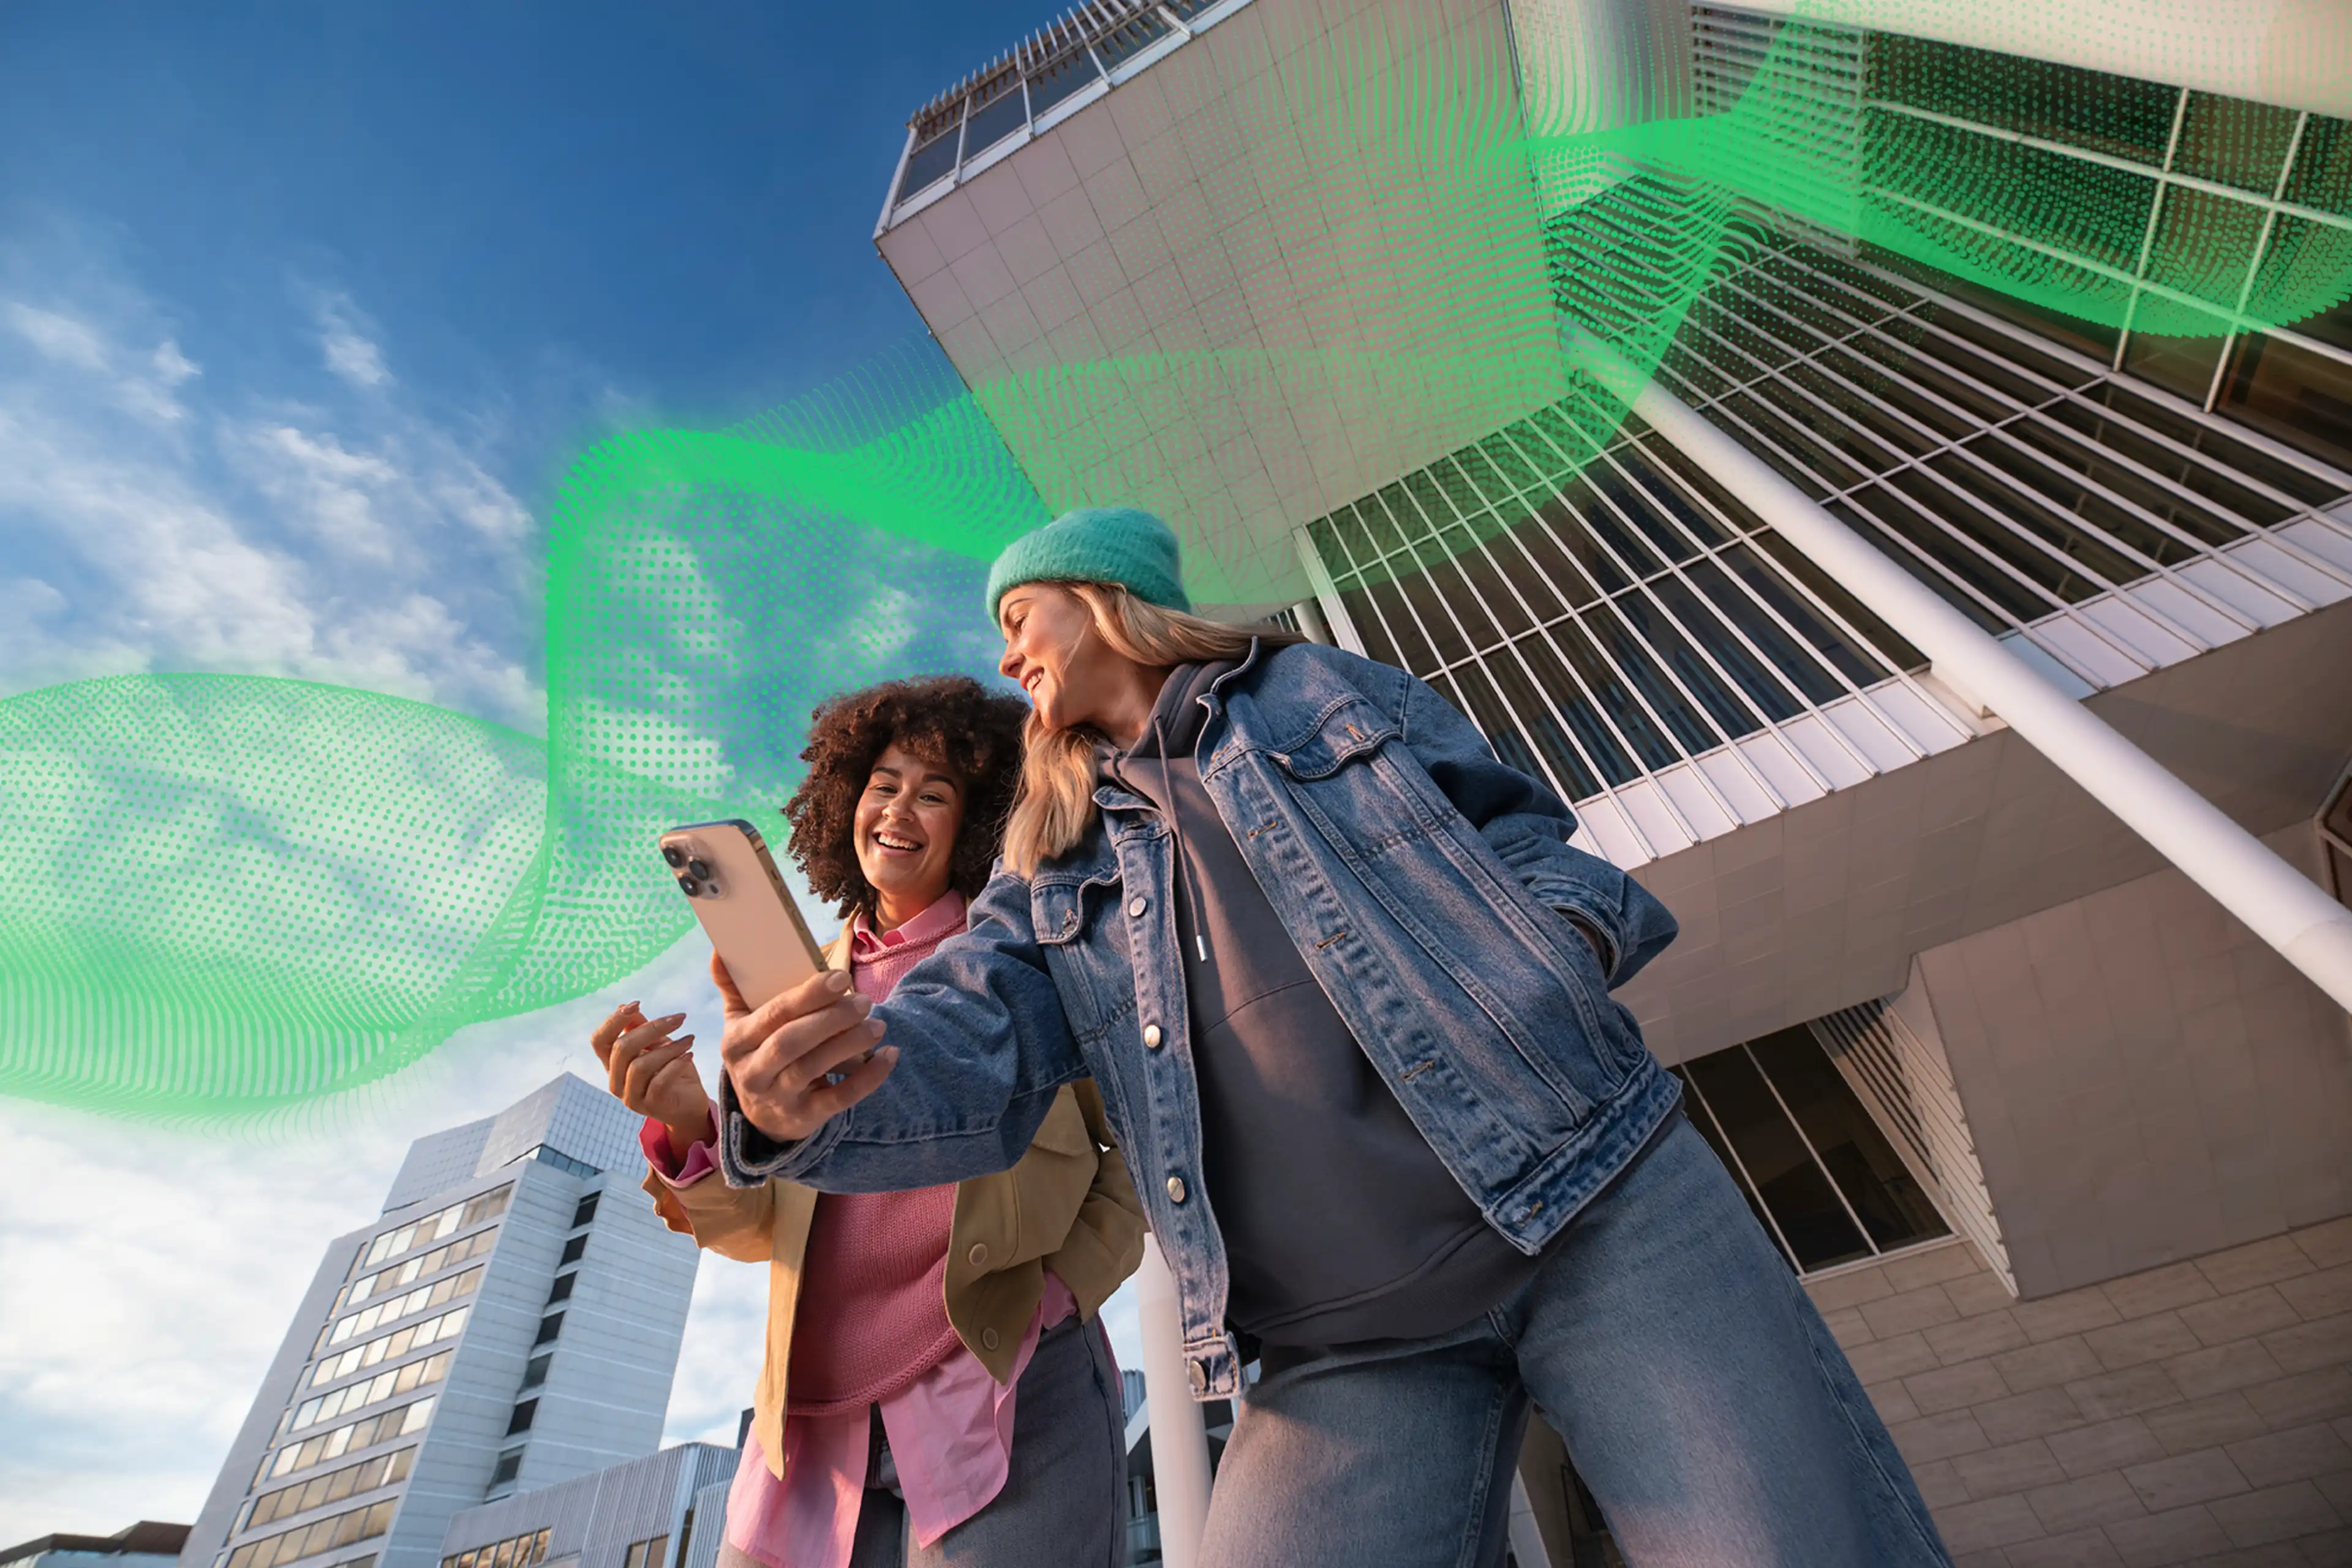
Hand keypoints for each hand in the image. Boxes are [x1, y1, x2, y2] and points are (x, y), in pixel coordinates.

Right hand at [591, 1001, 712, 1152]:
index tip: (637, 1003)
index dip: (613, 1020)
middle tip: (679, 1018)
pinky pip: (659, 1082)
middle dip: (652, 1028)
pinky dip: (676, 1065)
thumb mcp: (657, 1045)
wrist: (690, 1105)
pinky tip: (689, 1055)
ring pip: (640, 1065)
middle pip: (622, 1048)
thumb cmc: (671, 1070)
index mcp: (612, 1065)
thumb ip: (640, 1028)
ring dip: (669, 1047)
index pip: (599, 1041)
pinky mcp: (650, 1107)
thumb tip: (624, 1005)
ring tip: (689, 1039)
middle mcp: (616, 1082)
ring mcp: (631, 1097)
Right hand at [714, 951, 896, 1145]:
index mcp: (736, 1041)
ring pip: (813, 1068)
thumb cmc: (757, 1053)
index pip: (773, 1014)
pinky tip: (889, 1055)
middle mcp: (752, 1072)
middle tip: (865, 1001)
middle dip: (831, 1019)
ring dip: (850, 1044)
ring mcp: (777, 1098)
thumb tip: (720, 947)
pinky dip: (868, 1079)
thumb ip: (733, 987)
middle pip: (791, 1042)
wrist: (761, 1114)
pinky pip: (839, 1099)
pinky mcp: (804, 1117)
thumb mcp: (740, 1023)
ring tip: (878, 1025)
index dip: (808, 995)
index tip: (841, 977)